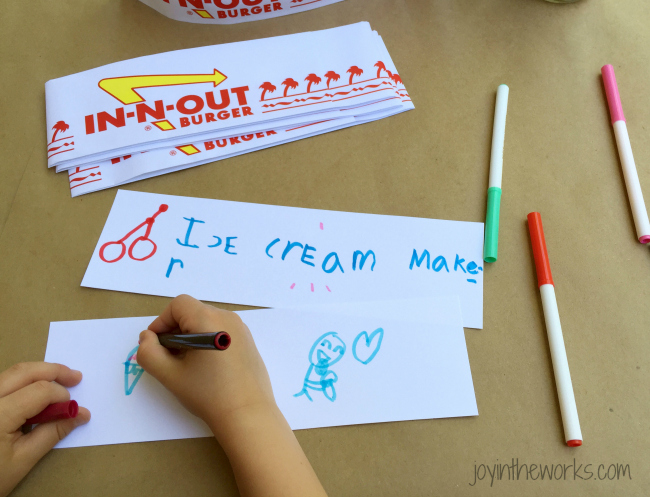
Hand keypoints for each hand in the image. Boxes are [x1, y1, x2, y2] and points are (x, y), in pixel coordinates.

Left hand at [0, 362, 89, 496]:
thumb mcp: (23, 460)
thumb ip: (52, 432)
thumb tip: (80, 414)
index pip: (39, 391)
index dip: (61, 396)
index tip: (73, 409)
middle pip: (24, 372)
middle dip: (54, 371)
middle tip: (75, 377)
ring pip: (12, 373)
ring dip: (39, 373)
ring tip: (60, 380)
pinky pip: (3, 382)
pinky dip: (23, 381)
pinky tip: (35, 390)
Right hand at [137, 295, 326, 496]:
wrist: (247, 415)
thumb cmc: (208, 394)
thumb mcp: (170, 375)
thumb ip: (149, 353)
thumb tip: (147, 337)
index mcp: (209, 320)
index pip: (178, 305)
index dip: (162, 321)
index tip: (156, 344)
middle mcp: (228, 318)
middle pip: (193, 311)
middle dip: (175, 330)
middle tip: (168, 357)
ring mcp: (241, 329)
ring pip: (207, 321)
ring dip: (190, 336)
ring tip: (186, 364)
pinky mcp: (248, 342)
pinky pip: (221, 331)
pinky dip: (207, 340)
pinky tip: (205, 367)